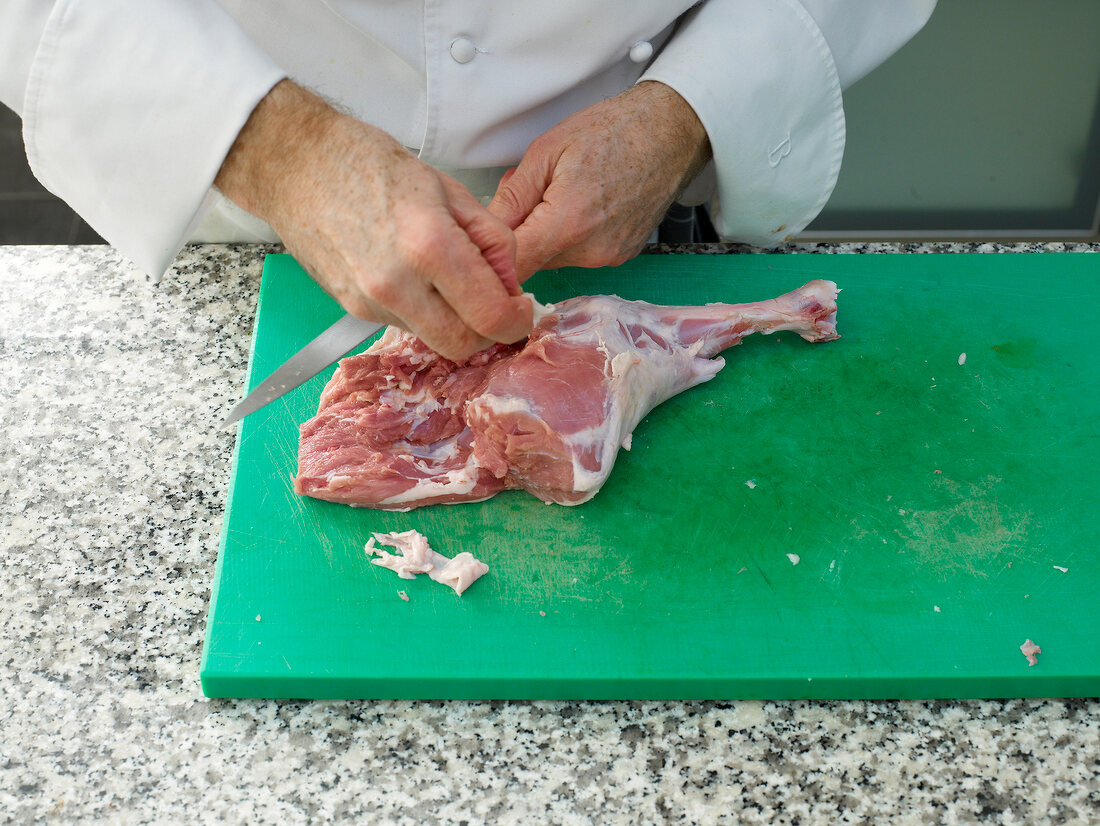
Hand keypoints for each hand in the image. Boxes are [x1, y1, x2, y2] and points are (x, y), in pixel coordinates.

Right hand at [214, 80, 531, 361]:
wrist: (296, 165)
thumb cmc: (369, 163)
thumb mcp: (449, 189)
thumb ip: (492, 241)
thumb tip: (510, 283)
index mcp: (429, 247)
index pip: (490, 317)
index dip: (517, 320)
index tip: (521, 308)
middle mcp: (397, 285)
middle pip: (463, 345)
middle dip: (487, 331)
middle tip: (494, 301)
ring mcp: (369, 303)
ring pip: (433, 338)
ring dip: (453, 320)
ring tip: (447, 275)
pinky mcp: (352, 310)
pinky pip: (404, 326)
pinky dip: (423, 311)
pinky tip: (415, 275)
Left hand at [488, 81, 711, 281]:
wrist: (669, 132)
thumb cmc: (613, 131)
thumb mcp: (547, 151)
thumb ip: (512, 197)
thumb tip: (485, 227)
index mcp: (568, 223)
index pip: (513, 266)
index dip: (493, 256)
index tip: (485, 240)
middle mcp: (591, 250)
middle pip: (532, 262)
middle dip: (520, 234)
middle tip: (527, 194)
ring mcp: (609, 256)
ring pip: (555, 258)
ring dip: (546, 234)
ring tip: (560, 193)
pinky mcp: (621, 255)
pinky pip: (580, 253)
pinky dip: (571, 235)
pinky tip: (583, 203)